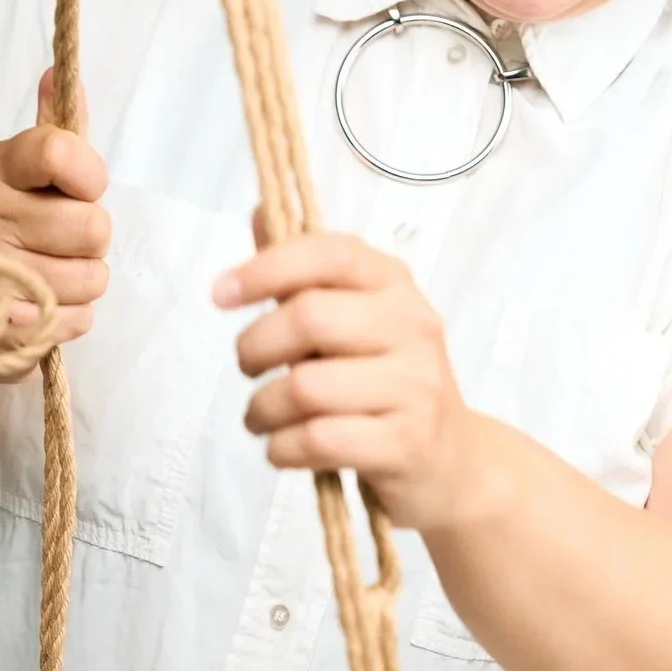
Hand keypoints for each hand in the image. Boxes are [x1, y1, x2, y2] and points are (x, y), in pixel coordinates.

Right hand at [0, 66, 109, 379]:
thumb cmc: (21, 227)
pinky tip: (42, 306)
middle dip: (92, 241)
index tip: (83, 188)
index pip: (59, 150)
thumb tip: (59, 71)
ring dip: (84, 282)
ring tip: (52, 274)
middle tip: (62, 242)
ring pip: (92, 277)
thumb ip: (59, 129)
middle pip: (92, 225)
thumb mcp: (38, 173)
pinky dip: (70, 318)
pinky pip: (76, 319)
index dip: (90, 175)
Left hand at [216, 218, 482, 531]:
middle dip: (254, 346)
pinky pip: (317, 440)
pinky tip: (284, 447)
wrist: (451, 461)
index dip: (267, 267)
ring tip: (262, 417)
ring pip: (305, 387)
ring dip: (261, 408)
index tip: (220, 294)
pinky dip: (281, 447)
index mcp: (394, 284)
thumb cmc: (384, 382)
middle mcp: (412, 326)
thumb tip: (261, 210)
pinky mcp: (406, 443)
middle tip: (248, 367)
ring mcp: (415, 386)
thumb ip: (306, 274)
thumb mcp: (354, 320)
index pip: (330, 253)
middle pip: (309, 317)